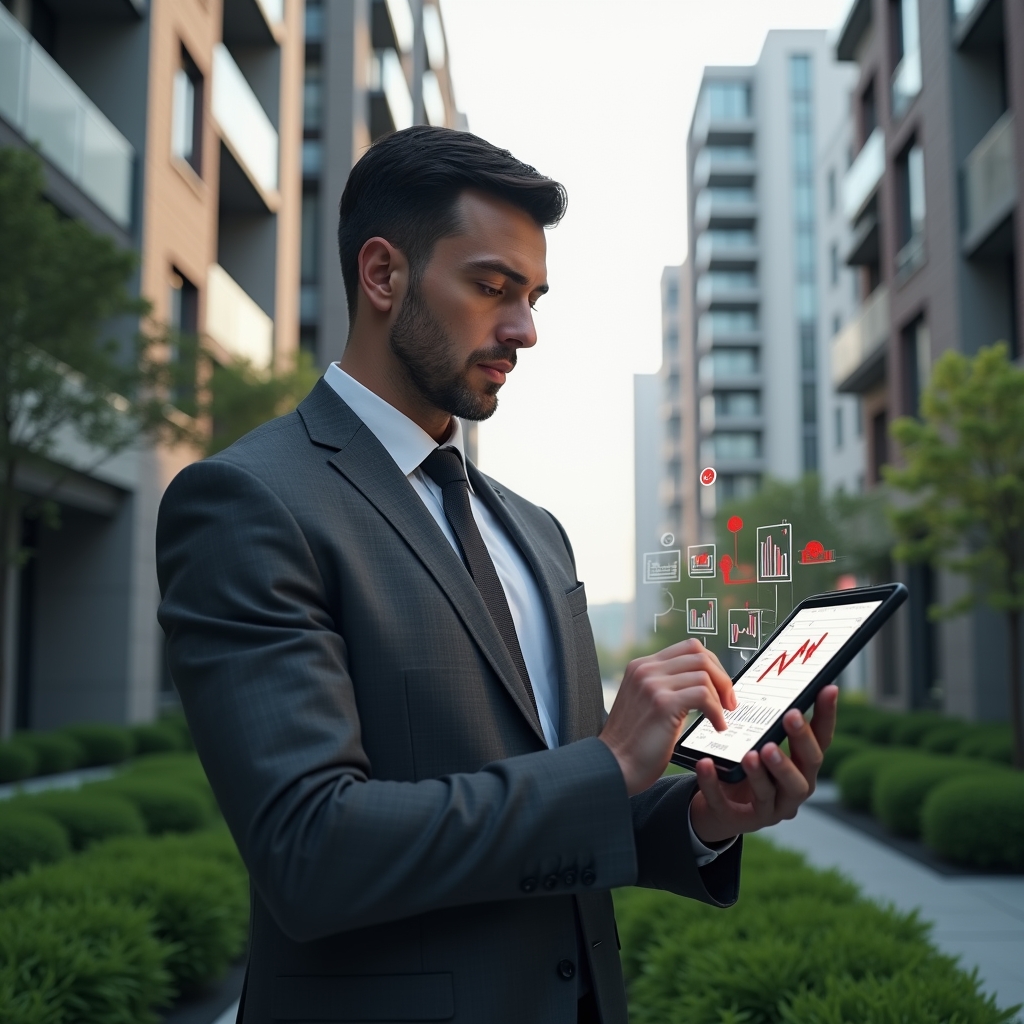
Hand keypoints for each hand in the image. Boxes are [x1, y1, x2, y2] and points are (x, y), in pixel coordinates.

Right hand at [599, 639, 735, 795]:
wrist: (614, 766)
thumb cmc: (633, 743)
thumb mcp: (647, 703)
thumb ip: (667, 687)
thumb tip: (703, 684)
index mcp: (641, 666)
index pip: (688, 647)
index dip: (712, 665)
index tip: (720, 688)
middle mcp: (645, 669)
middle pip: (699, 654)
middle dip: (722, 677)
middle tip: (729, 702)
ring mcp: (652, 684)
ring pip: (704, 674)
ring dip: (720, 697)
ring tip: (721, 718)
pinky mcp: (662, 703)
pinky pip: (703, 695)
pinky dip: (716, 711)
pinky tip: (717, 726)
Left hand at [689, 684, 838, 843]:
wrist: (720, 810)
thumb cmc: (748, 769)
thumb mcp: (763, 745)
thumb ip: (771, 724)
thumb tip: (779, 679)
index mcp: (802, 768)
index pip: (822, 742)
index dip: (827, 716)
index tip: (827, 688)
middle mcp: (792, 791)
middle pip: (805, 769)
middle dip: (799, 742)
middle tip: (791, 716)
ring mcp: (767, 809)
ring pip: (769, 793)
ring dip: (762, 772)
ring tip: (752, 752)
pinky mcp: (738, 820)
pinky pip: (725, 803)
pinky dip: (714, 783)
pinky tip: (706, 764)